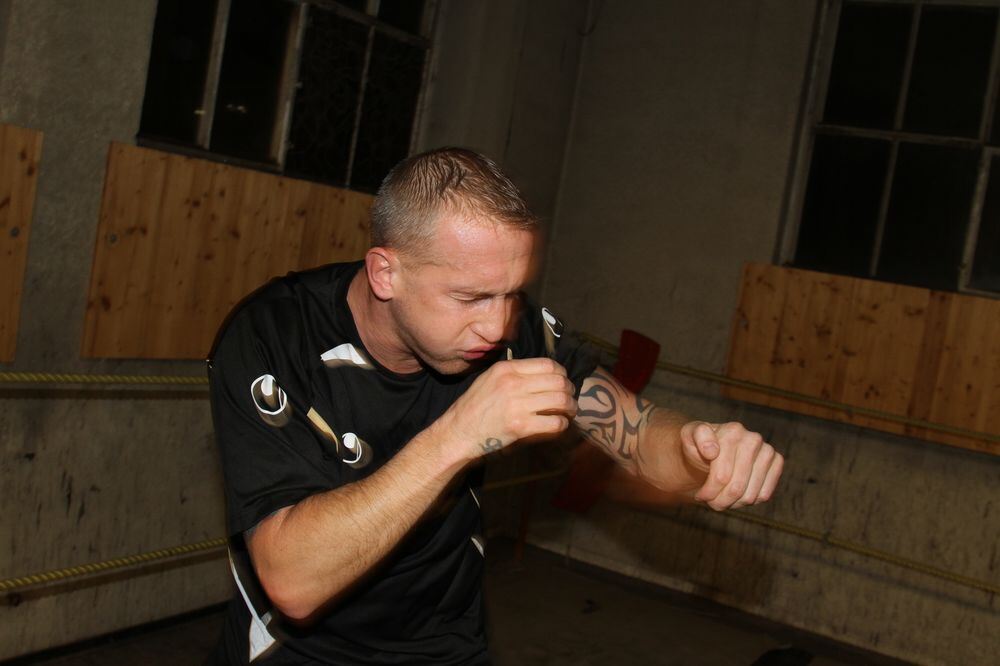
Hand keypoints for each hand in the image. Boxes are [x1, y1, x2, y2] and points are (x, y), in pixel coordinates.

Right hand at [437, 358, 576, 462]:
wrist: (458, 433)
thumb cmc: (474, 407)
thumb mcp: (489, 379)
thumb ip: (513, 373)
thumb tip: (543, 374)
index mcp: (506, 369)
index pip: (548, 364)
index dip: (562, 374)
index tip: (562, 382)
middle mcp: (513, 384)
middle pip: (559, 382)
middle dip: (570, 391)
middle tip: (569, 399)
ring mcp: (518, 405)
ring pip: (561, 401)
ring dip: (570, 408)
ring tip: (568, 413)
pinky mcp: (521, 427)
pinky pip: (555, 423)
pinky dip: (561, 425)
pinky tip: (557, 426)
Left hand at [680, 421, 782, 510]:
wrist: (712, 447)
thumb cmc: (698, 445)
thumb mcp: (688, 436)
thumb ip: (697, 437)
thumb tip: (712, 451)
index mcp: (732, 431)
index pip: (721, 477)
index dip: (709, 492)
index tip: (700, 495)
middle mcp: (753, 439)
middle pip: (736, 488)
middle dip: (719, 501)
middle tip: (709, 501)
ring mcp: (767, 450)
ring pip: (750, 495)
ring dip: (732, 504)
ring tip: (720, 499)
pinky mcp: (777, 462)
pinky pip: (764, 495)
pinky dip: (748, 502)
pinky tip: (735, 495)